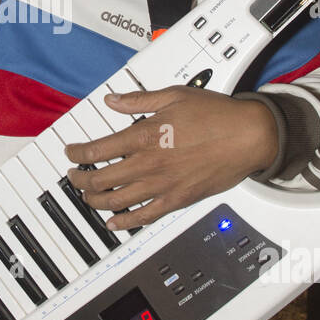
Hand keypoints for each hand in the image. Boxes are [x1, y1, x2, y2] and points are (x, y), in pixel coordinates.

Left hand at [64, 86, 278, 230]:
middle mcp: (148, 164)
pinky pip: (144, 216)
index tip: (71, 152)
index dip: (77, 153)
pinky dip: (124, 222)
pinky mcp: (177, 200)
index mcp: (144, 136)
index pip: (97, 150)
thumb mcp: (174, 96)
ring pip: (116, 201)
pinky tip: (113, 223)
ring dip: (95, 202)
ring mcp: (162, 185)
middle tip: (74, 176)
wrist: (248, 136)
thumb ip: (138, 100)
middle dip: (80, 180)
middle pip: (100, 179)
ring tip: (87, 198)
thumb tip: (113, 100)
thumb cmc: (217, 115)